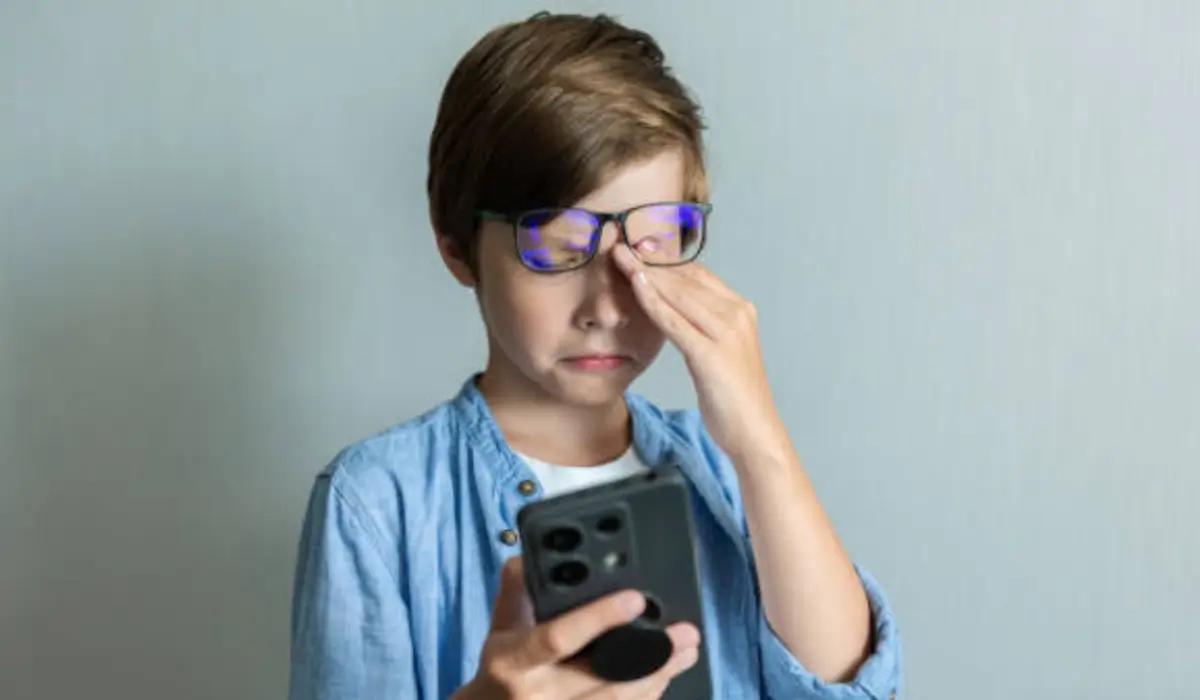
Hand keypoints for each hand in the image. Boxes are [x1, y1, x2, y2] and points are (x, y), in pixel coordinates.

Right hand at [454, 557, 700, 699]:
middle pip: (603, 677)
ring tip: (687, 651)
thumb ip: (515, 592)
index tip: (634, 598)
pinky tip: (664, 677)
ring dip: (659, 676)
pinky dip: (646, 695)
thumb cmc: (498, 673)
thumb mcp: (498, 630)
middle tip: (687, 634)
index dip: (598, 618)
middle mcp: (539, 694)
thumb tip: (526, 557)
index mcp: (513, 662)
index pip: (558, 637)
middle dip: (653, 656)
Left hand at [613, 246, 785, 461]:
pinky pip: (675, 322)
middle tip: (620, 243)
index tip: (637, 246)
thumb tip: (673, 307)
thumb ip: (701, 325)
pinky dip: (654, 302)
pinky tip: (636, 287)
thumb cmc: (733, 396)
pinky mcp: (711, 355)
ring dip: (646, 274)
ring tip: (620, 257)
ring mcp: (726, 333)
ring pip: (679, 294)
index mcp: (740, 310)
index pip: (697, 275)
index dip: (666, 259)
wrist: (755, 432)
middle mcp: (736, 314)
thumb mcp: (718, 351)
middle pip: (686, 279)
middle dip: (651, 261)